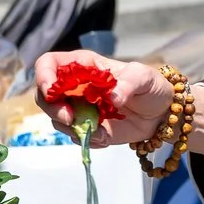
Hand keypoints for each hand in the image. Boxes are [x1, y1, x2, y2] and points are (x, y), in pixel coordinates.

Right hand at [32, 51, 170, 147]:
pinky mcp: (86, 128)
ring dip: (72, 128)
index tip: (51, 90)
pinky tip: (105, 137)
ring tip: (100, 131)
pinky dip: (86, 140)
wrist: (160, 114)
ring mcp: (78, 108)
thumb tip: (113, 96)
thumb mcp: (143, 77)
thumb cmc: (150, 87)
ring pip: (56, 119)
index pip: (49, 64)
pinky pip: (74, 136)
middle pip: (44, 95)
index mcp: (83, 66)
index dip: (43, 76)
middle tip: (71, 119)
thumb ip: (129, 82)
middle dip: (53, 109)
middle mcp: (75, 86)